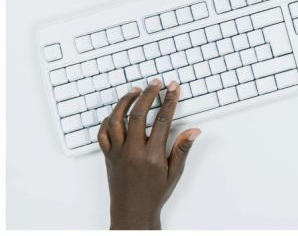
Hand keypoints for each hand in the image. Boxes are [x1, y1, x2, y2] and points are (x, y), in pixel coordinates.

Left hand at [97, 79, 200, 229]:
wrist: (132, 213)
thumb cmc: (154, 194)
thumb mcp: (173, 173)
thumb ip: (182, 149)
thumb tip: (193, 131)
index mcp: (152, 156)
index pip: (162, 120)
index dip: (169, 101)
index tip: (173, 88)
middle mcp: (132, 152)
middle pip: (138, 115)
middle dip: (148, 95)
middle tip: (155, 83)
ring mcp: (117, 153)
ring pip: (116, 120)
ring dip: (125, 102)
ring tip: (135, 91)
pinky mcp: (108, 157)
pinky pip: (103, 134)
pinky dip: (108, 120)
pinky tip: (116, 112)